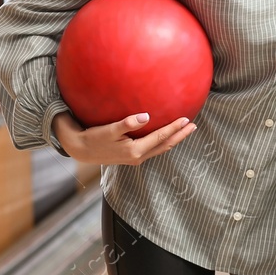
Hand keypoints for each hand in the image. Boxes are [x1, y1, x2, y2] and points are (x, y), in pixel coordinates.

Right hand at [51, 111, 196, 165]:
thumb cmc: (94, 138)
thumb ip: (127, 123)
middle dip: (180, 136)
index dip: (174, 129)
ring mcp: (136, 158)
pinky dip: (163, 142)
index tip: (186, 120)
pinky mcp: (132, 156)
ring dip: (174, 139)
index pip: (160, 138)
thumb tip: (146, 116)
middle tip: (194, 126)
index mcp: (135, 150)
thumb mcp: (109, 130)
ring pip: (160, 148)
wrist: (81, 150)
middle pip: (165, 145)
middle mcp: (138, 157)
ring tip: (185, 130)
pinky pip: (153, 149)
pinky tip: (165, 135)